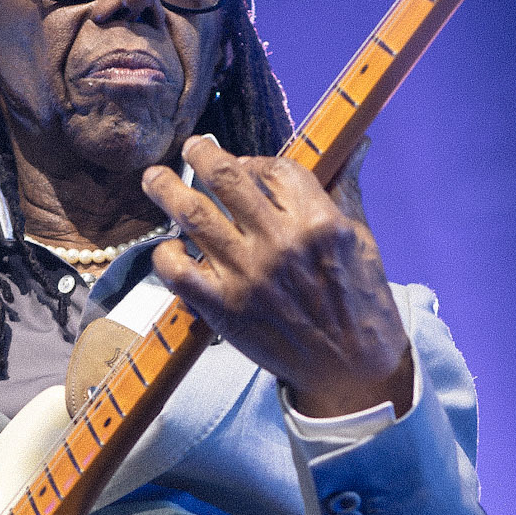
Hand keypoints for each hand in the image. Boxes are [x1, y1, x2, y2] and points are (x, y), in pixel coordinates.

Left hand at [141, 134, 412, 418]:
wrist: (352, 370)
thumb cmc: (359, 303)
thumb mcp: (361, 240)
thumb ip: (344, 190)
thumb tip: (353, 144)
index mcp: (318, 221)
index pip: (274, 169)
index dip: (254, 161)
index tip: (243, 164)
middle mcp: (279, 243)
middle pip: (225, 178)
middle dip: (201, 154)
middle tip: (191, 148)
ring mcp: (247, 275)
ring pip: (192, 215)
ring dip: (166, 189)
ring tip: (154, 178)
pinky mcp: (223, 308)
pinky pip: (178, 271)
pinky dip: (165, 254)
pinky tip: (169, 246)